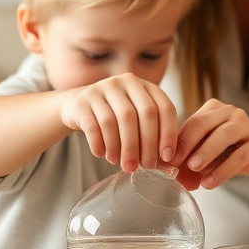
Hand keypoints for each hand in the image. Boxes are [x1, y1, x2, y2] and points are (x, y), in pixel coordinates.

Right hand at [58, 74, 178, 171]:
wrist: (79, 107)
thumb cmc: (116, 119)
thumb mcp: (138, 122)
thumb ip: (154, 139)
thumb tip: (169, 165)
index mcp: (146, 86)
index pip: (165, 108)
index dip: (169, 133)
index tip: (167, 157)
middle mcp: (126, 82)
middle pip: (143, 114)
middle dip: (147, 144)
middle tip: (145, 166)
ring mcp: (103, 88)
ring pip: (118, 120)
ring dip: (122, 148)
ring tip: (123, 164)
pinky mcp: (82, 101)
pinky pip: (94, 126)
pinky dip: (100, 144)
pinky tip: (102, 155)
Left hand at [173, 100, 248, 188]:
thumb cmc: (234, 152)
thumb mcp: (210, 154)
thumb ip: (192, 162)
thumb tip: (173, 176)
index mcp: (214, 110)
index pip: (191, 122)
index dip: (175, 141)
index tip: (164, 159)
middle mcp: (231, 112)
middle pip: (204, 123)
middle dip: (187, 143)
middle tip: (174, 163)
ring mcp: (248, 126)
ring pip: (224, 135)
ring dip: (205, 153)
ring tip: (193, 169)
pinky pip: (240, 155)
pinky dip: (223, 170)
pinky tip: (210, 183)